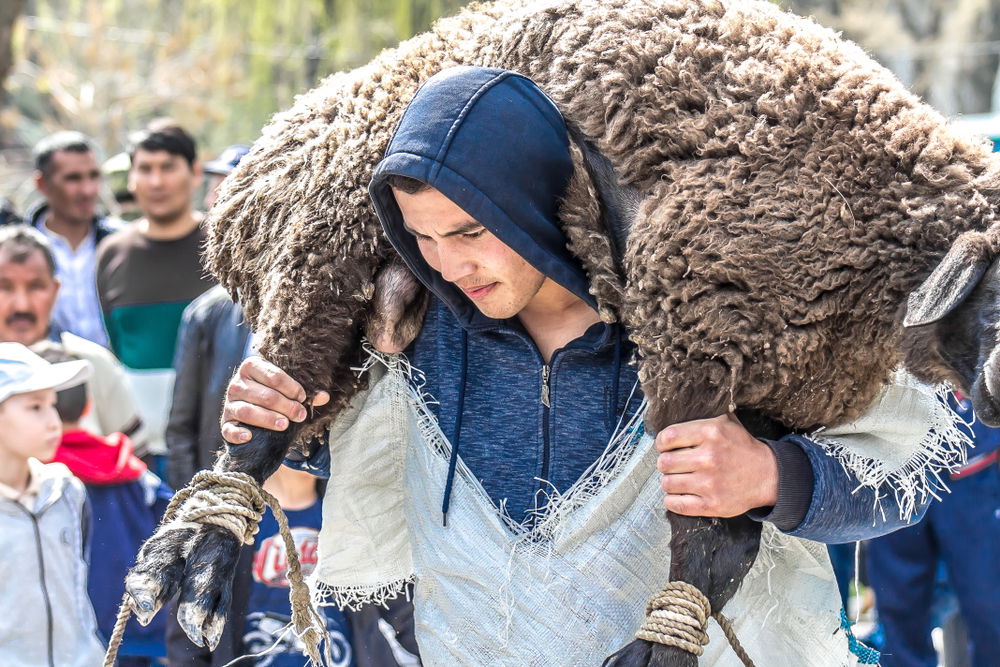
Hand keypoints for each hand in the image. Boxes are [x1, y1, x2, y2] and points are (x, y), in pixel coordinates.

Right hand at [220, 356, 329, 444]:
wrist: (254, 416)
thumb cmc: (274, 397)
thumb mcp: (288, 391)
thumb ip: (304, 393)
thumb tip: (323, 396)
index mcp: (252, 367)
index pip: (274, 376)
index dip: (292, 388)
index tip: (303, 398)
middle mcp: (237, 384)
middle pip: (265, 395)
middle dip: (286, 406)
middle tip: (300, 415)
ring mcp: (229, 404)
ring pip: (247, 411)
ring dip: (268, 419)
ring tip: (285, 425)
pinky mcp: (225, 423)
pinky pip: (229, 429)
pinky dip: (238, 434)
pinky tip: (250, 436)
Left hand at [656, 412, 777, 517]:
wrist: (768, 476)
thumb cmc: (743, 449)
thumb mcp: (727, 423)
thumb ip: (703, 417)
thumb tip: (678, 411)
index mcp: (711, 433)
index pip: (668, 437)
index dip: (661, 443)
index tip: (664, 447)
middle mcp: (709, 457)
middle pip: (664, 462)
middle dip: (665, 464)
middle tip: (672, 465)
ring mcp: (710, 483)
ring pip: (667, 484)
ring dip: (668, 482)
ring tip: (677, 479)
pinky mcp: (712, 504)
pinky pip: (676, 504)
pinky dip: (672, 501)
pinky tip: (678, 495)